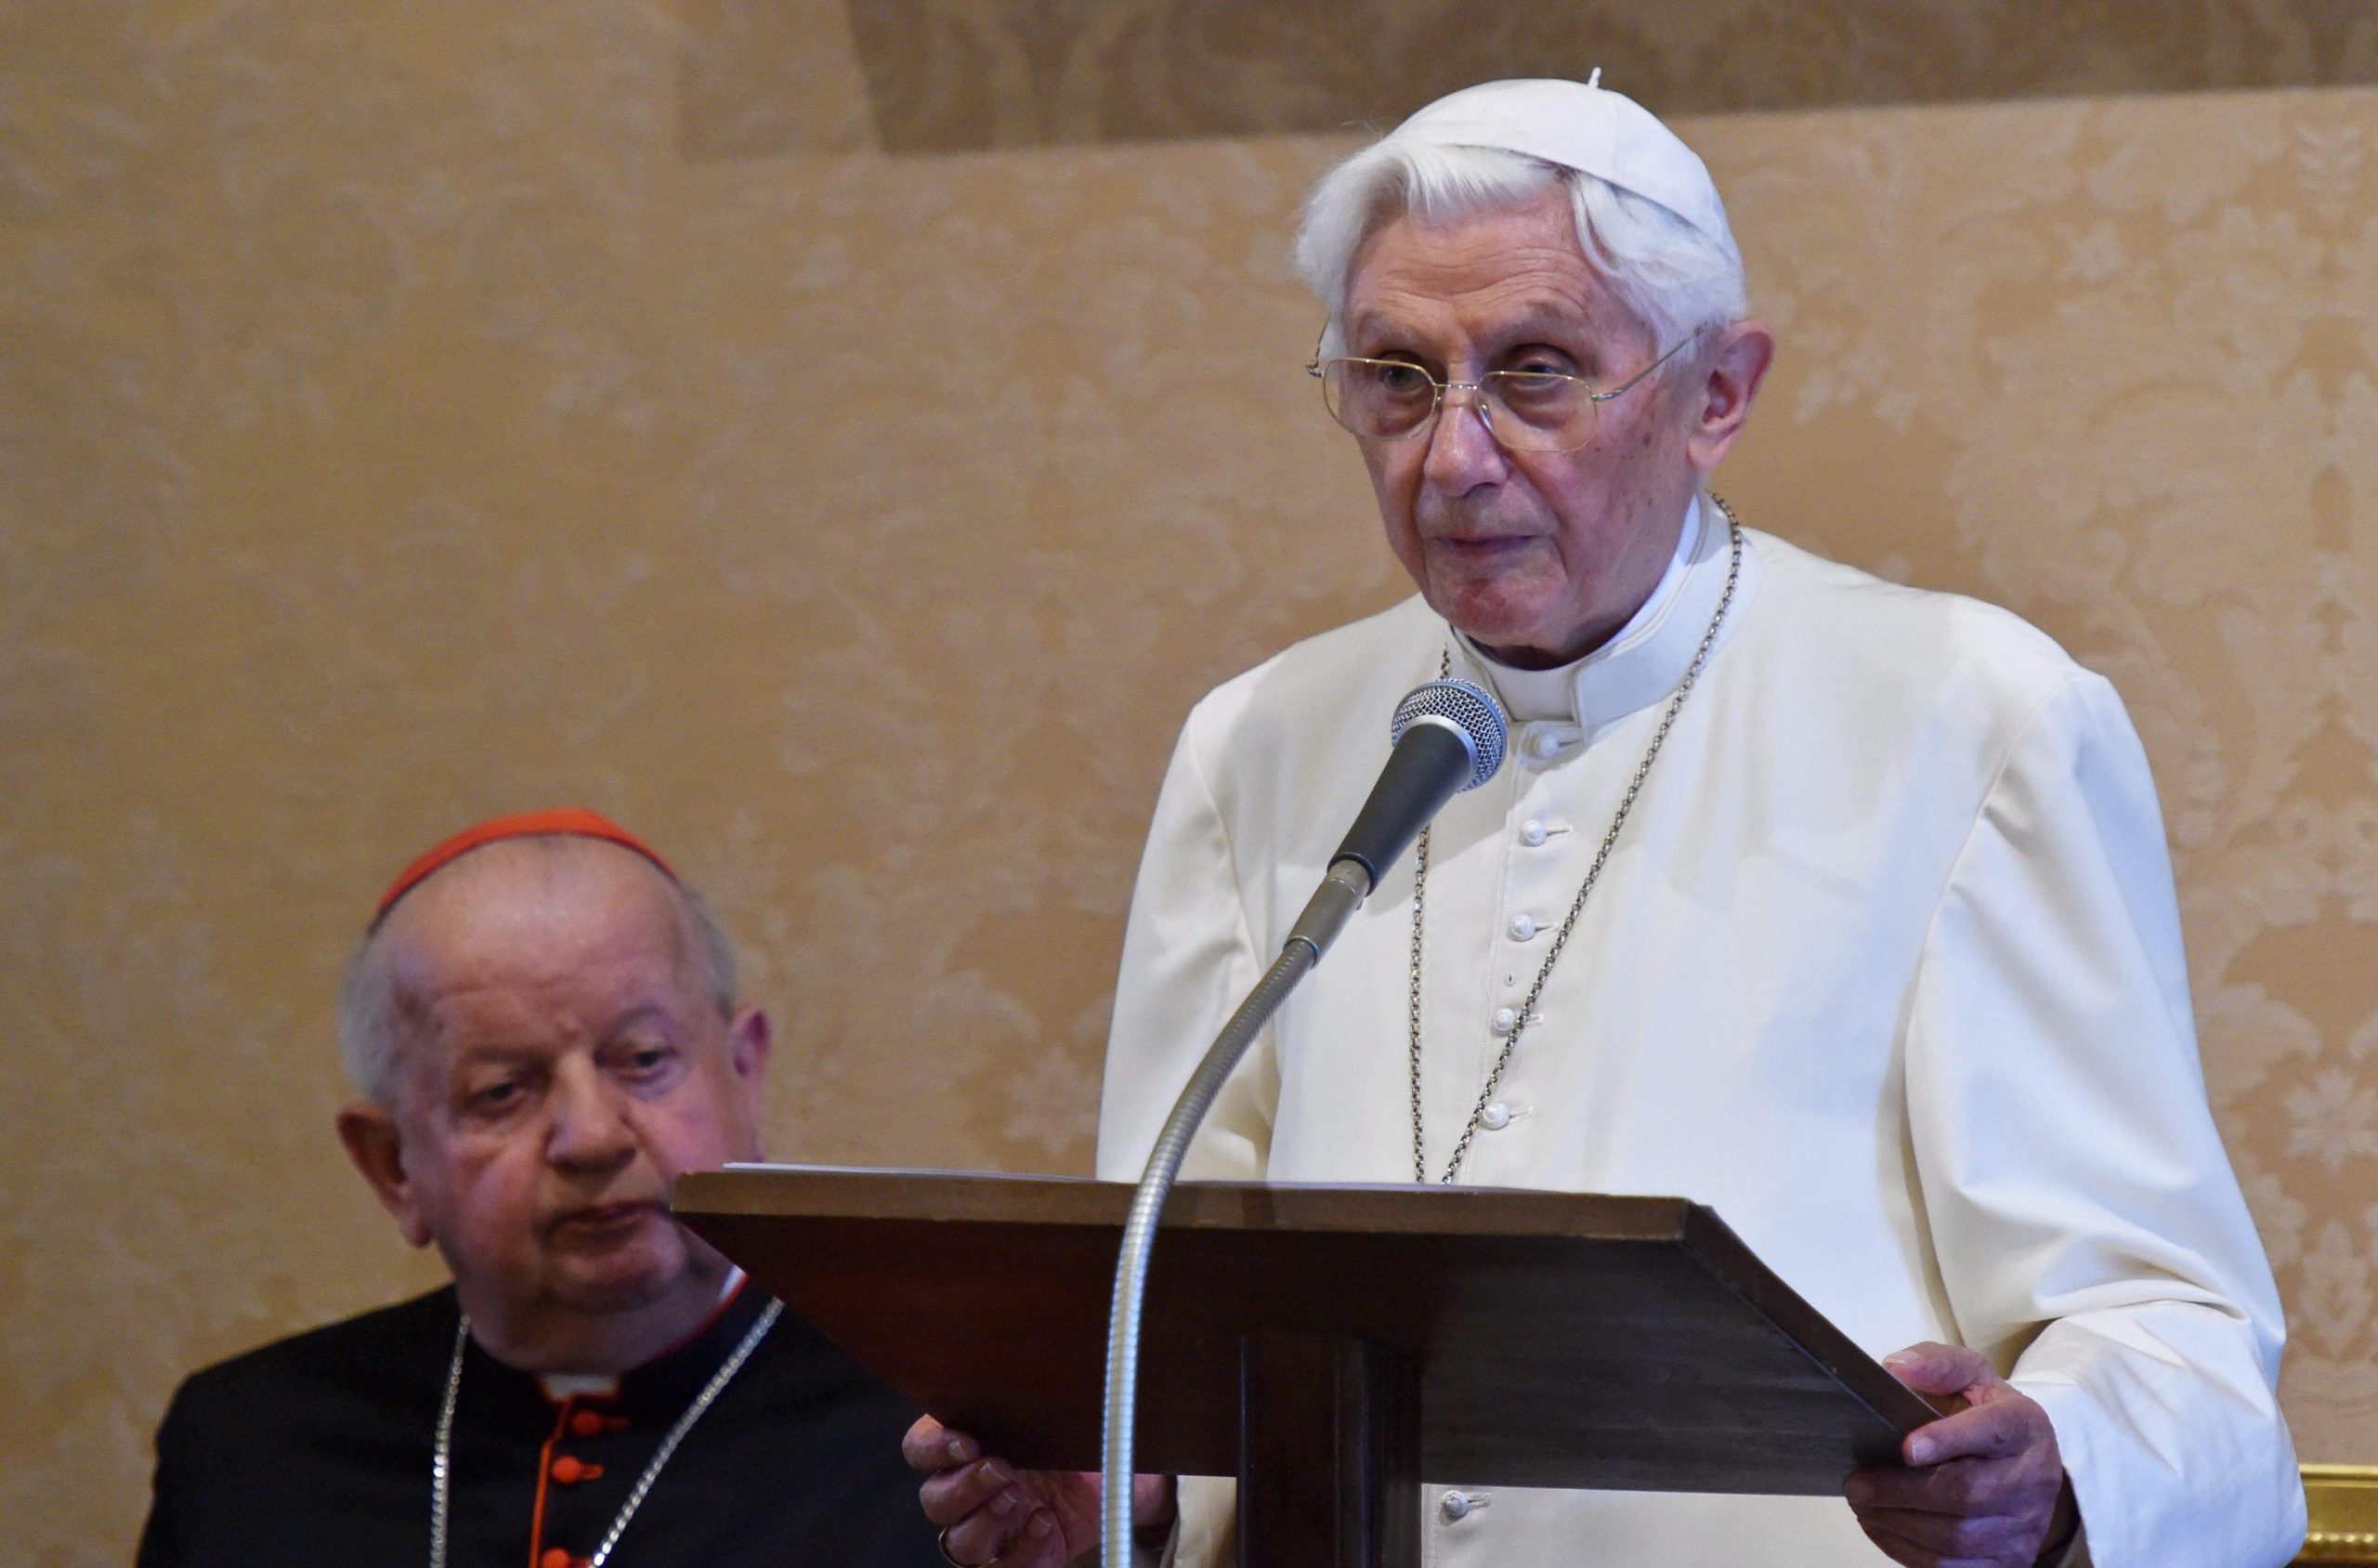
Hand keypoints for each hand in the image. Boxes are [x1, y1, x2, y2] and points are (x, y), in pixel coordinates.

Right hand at [903, 1415, 1174, 1566]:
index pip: (920, 1450)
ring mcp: (994, 1527)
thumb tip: (1028, 1361)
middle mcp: (970, 1489)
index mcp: (966, 1444)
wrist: (1123, 1467)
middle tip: (1002, 1470)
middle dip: (964, 1488)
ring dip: (984, 1522)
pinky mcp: (1022, 1557)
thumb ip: (1027, 1390)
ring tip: (1019, 1500)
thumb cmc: (1077, 1427)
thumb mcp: (1054, 1401)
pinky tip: (1045, 1525)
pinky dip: (1022, 1551)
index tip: (967, 1441)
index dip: (933, 1449)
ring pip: (959, 1542)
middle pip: (935, 1501)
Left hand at [1842, 1342, 2077, 1567]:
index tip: (1906, 1448)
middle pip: (1966, 1493)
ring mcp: (2024, 1527)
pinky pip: (1954, 1567)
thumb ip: (1936, 1365)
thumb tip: (1895, 1369)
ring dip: (1898, 1523)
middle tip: (1856, 1483)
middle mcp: (2033, 1479)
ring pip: (1957, 1537)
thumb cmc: (1985, 1414)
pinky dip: (1907, 1550)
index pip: (1991, 1432)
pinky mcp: (2009, 1561)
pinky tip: (1880, 1526)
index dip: (1948, 1440)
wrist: (2028, 1466)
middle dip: (1901, 1491)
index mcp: (2024, 1425)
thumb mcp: (1969, 1376)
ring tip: (1862, 1503)